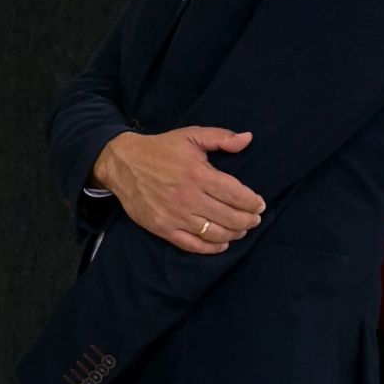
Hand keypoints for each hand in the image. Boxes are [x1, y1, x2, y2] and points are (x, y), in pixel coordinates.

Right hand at [91, 128, 265, 254]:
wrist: (123, 163)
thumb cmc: (160, 149)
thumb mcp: (191, 135)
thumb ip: (221, 137)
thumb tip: (247, 139)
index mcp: (199, 174)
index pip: (237, 195)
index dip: (253, 203)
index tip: (260, 205)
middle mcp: (189, 198)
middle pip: (230, 217)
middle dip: (249, 221)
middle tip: (255, 219)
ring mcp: (176, 216)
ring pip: (215, 233)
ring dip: (234, 234)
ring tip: (241, 230)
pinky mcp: (164, 228)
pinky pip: (193, 245)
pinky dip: (211, 248)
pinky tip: (222, 243)